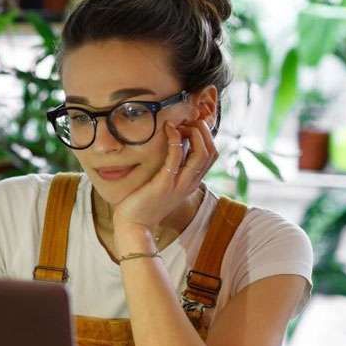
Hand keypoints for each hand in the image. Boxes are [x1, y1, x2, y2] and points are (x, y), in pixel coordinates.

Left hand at [112, 116, 218, 253]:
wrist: (134, 225)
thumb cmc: (144, 202)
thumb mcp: (164, 183)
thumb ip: (171, 168)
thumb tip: (172, 146)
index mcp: (192, 182)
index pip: (211, 155)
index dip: (206, 136)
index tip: (190, 124)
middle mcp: (190, 183)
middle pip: (211, 152)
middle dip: (204, 131)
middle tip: (188, 120)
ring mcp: (179, 184)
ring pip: (202, 154)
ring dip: (194, 133)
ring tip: (180, 123)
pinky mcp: (165, 183)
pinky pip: (177, 157)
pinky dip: (175, 140)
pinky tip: (168, 129)